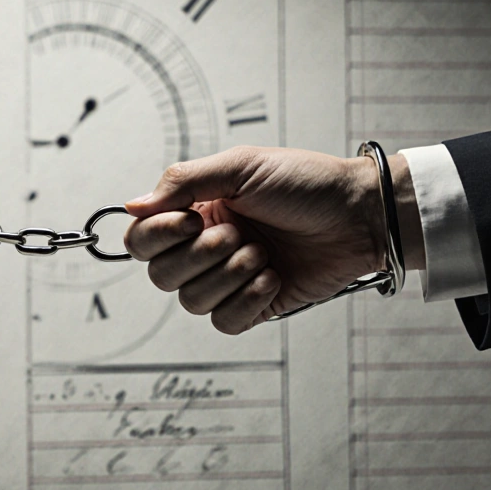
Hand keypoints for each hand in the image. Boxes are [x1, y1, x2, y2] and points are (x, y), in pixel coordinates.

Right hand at [123, 146, 422, 333]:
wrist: (359, 215)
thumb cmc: (306, 183)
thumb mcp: (241, 166)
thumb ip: (182, 182)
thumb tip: (131, 205)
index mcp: (195, 212)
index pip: (141, 239)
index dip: (157, 237)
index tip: (191, 221)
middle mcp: (205, 248)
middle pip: (161, 275)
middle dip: (200, 257)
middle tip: (239, 234)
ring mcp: (229, 280)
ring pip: (191, 302)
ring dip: (229, 276)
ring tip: (263, 253)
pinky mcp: (254, 306)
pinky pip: (224, 322)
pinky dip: (247, 300)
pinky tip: (272, 277)